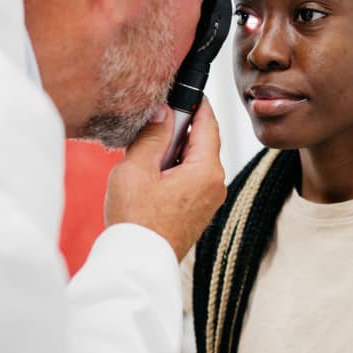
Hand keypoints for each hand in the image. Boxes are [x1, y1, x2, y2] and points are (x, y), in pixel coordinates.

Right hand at [104, 100, 226, 260]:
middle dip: (180, 127)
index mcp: (206, 170)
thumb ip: (152, 136)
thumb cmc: (137, 220)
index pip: (209, 123)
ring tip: (147, 149)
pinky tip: (151, 172)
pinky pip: (191, 178)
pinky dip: (174, 168)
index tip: (184, 88)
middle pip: (203, 141)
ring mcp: (209, 200)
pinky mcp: (198, 211)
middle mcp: (215, 184)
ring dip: (174, 149)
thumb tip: (163, 112)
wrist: (137, 264)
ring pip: (195, 160)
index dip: (196, 102)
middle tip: (155, 118)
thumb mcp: (136, 169)